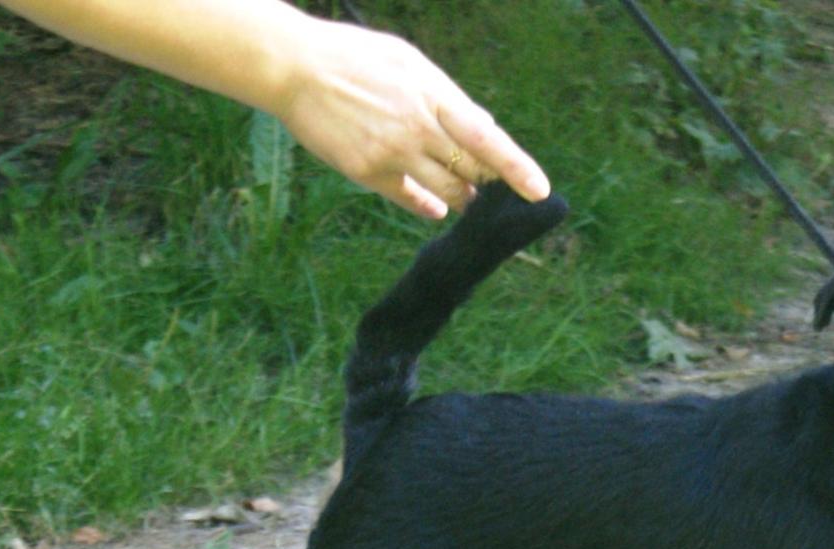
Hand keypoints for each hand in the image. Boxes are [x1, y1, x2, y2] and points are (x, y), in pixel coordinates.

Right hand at [277, 19, 550, 219]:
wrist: (293, 68)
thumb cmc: (356, 58)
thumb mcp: (409, 62)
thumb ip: (448, 97)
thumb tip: (485, 124)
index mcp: (432, 95)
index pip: (486, 138)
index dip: (516, 167)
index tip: (540, 191)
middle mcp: (417, 128)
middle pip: (471, 170)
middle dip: (485, 179)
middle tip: (486, 180)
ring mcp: (393, 153)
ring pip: (448, 191)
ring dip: (462, 196)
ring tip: (461, 190)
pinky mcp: (369, 173)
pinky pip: (413, 200)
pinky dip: (429, 204)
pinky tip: (435, 205)